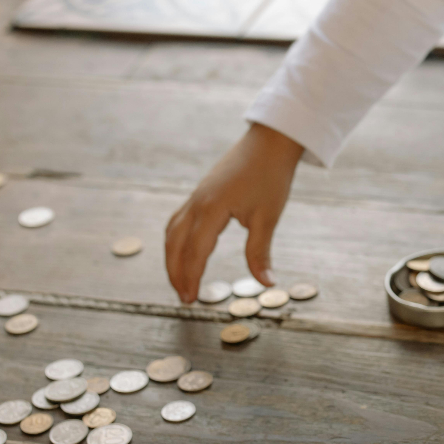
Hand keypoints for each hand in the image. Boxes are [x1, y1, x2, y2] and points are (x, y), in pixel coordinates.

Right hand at [165, 123, 303, 302]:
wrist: (269, 143)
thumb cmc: (270, 177)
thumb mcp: (268, 217)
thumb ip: (260, 252)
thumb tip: (266, 283)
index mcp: (212, 210)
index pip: (195, 253)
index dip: (191, 278)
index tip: (191, 300)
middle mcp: (197, 203)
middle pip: (175, 245)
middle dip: (176, 273)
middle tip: (184, 298)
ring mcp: (196, 196)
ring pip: (173, 232)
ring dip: (172, 258)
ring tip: (180, 281)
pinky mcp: (200, 193)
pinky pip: (179, 220)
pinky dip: (175, 240)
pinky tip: (182, 251)